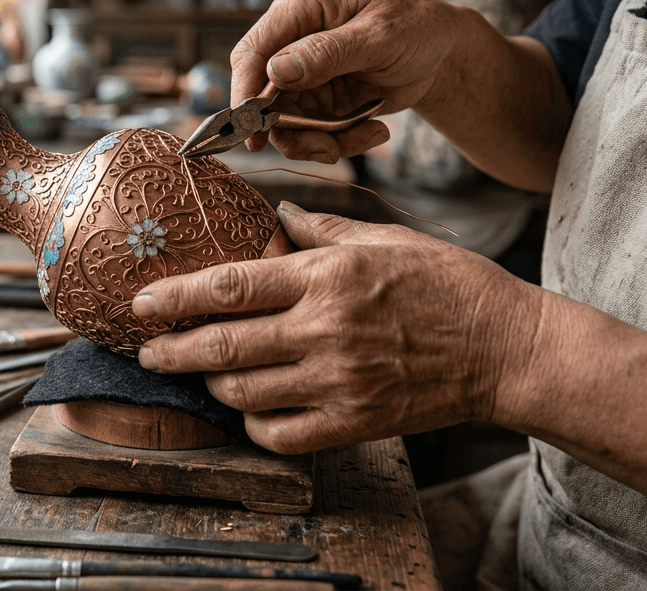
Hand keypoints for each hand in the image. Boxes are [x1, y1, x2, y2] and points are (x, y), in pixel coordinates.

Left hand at [132, 202, 543, 454]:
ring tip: (200, 373)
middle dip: (171, 350)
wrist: (505, 348)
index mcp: (327, 276)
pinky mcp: (356, 423)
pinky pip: (282, 434)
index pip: (228, 286)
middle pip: (222, 344)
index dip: (174, 297)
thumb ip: (323, 230)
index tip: (142, 304)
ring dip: (211, 383)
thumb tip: (280, 213)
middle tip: (146, 352)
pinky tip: (249, 411)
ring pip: (244, 392)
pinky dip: (254, 425)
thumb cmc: (447, 285)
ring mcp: (340, 381)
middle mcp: (325, 329)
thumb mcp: (384, 238)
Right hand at [231, 0, 476, 162]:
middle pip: (263, 95)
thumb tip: (276, 71)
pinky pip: (310, 131)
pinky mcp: (316, 97)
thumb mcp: (379, 37)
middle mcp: (292, 37)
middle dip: (291, 130)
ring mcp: (302, 71)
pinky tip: (374, 130)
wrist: (443, 52)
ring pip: (285, 121)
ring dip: (320, 140)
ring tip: (367, 136)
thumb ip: (327, 53)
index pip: (252, 51)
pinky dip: (339, 140)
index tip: (253, 133)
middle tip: (327, 150)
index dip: (245, 94)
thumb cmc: (417, 27)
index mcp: (301, 6)